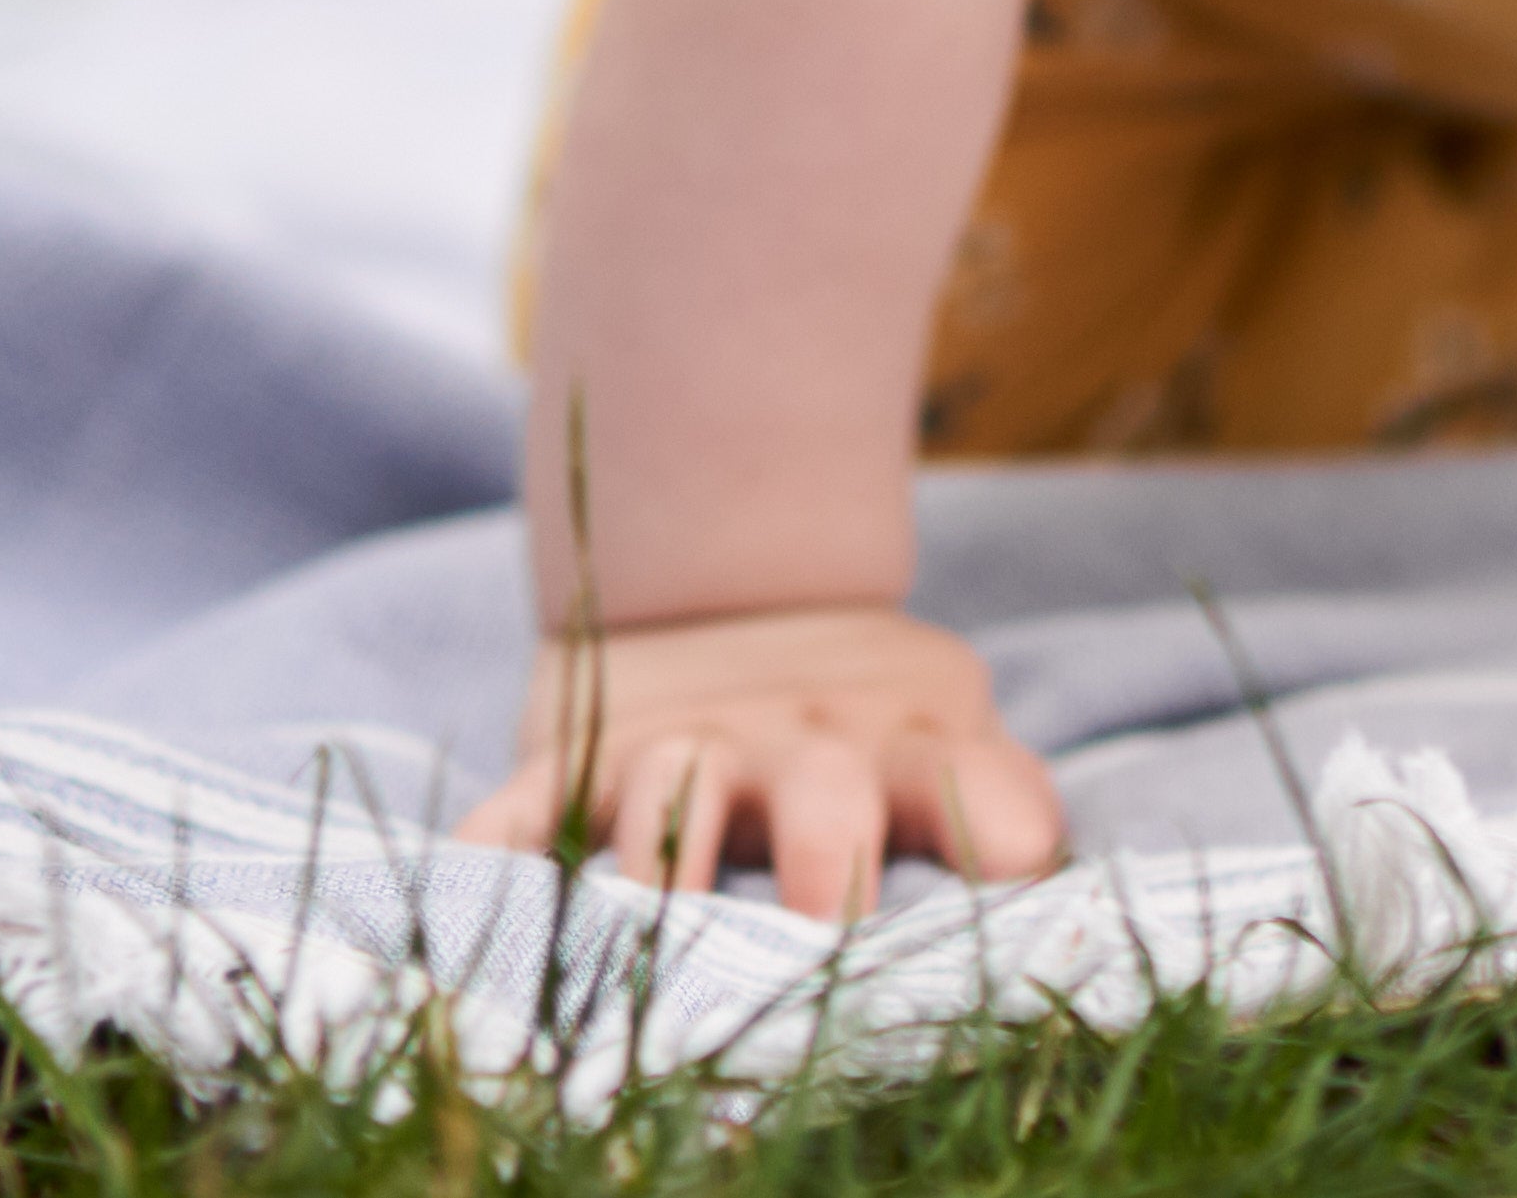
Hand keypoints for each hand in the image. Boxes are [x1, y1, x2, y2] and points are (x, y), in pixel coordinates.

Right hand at [452, 600, 1070, 918]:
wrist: (721, 581)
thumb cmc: (858, 715)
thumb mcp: (947, 732)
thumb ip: (1000, 803)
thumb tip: (1035, 867)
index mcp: (908, 746)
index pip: (980, 791)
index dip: (999, 836)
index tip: (1013, 885)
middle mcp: (800, 747)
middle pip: (825, 801)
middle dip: (826, 866)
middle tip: (820, 934)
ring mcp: (683, 746)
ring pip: (674, 796)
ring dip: (666, 867)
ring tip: (653, 936)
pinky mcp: (578, 760)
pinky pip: (528, 810)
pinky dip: (499, 854)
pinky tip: (481, 892)